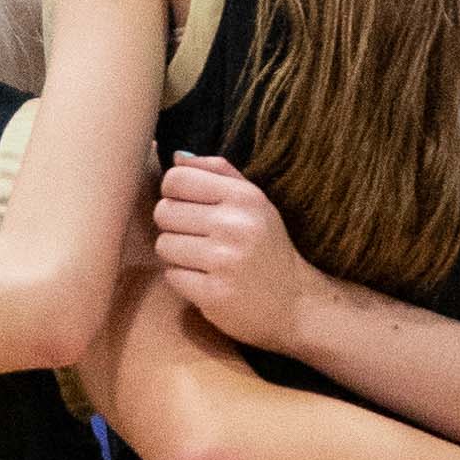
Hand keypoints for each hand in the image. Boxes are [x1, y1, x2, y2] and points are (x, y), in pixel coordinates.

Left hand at [149, 160, 318, 356]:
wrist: (296, 303)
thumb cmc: (268, 247)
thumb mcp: (255, 202)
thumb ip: (218, 172)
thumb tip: (176, 156)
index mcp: (244, 197)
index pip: (176, 178)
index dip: (173, 192)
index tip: (187, 205)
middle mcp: (235, 225)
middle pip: (164, 212)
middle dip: (173, 225)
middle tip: (195, 237)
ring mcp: (224, 261)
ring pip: (164, 245)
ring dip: (176, 254)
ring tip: (201, 259)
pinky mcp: (213, 294)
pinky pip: (171, 275)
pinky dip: (183, 279)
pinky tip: (205, 279)